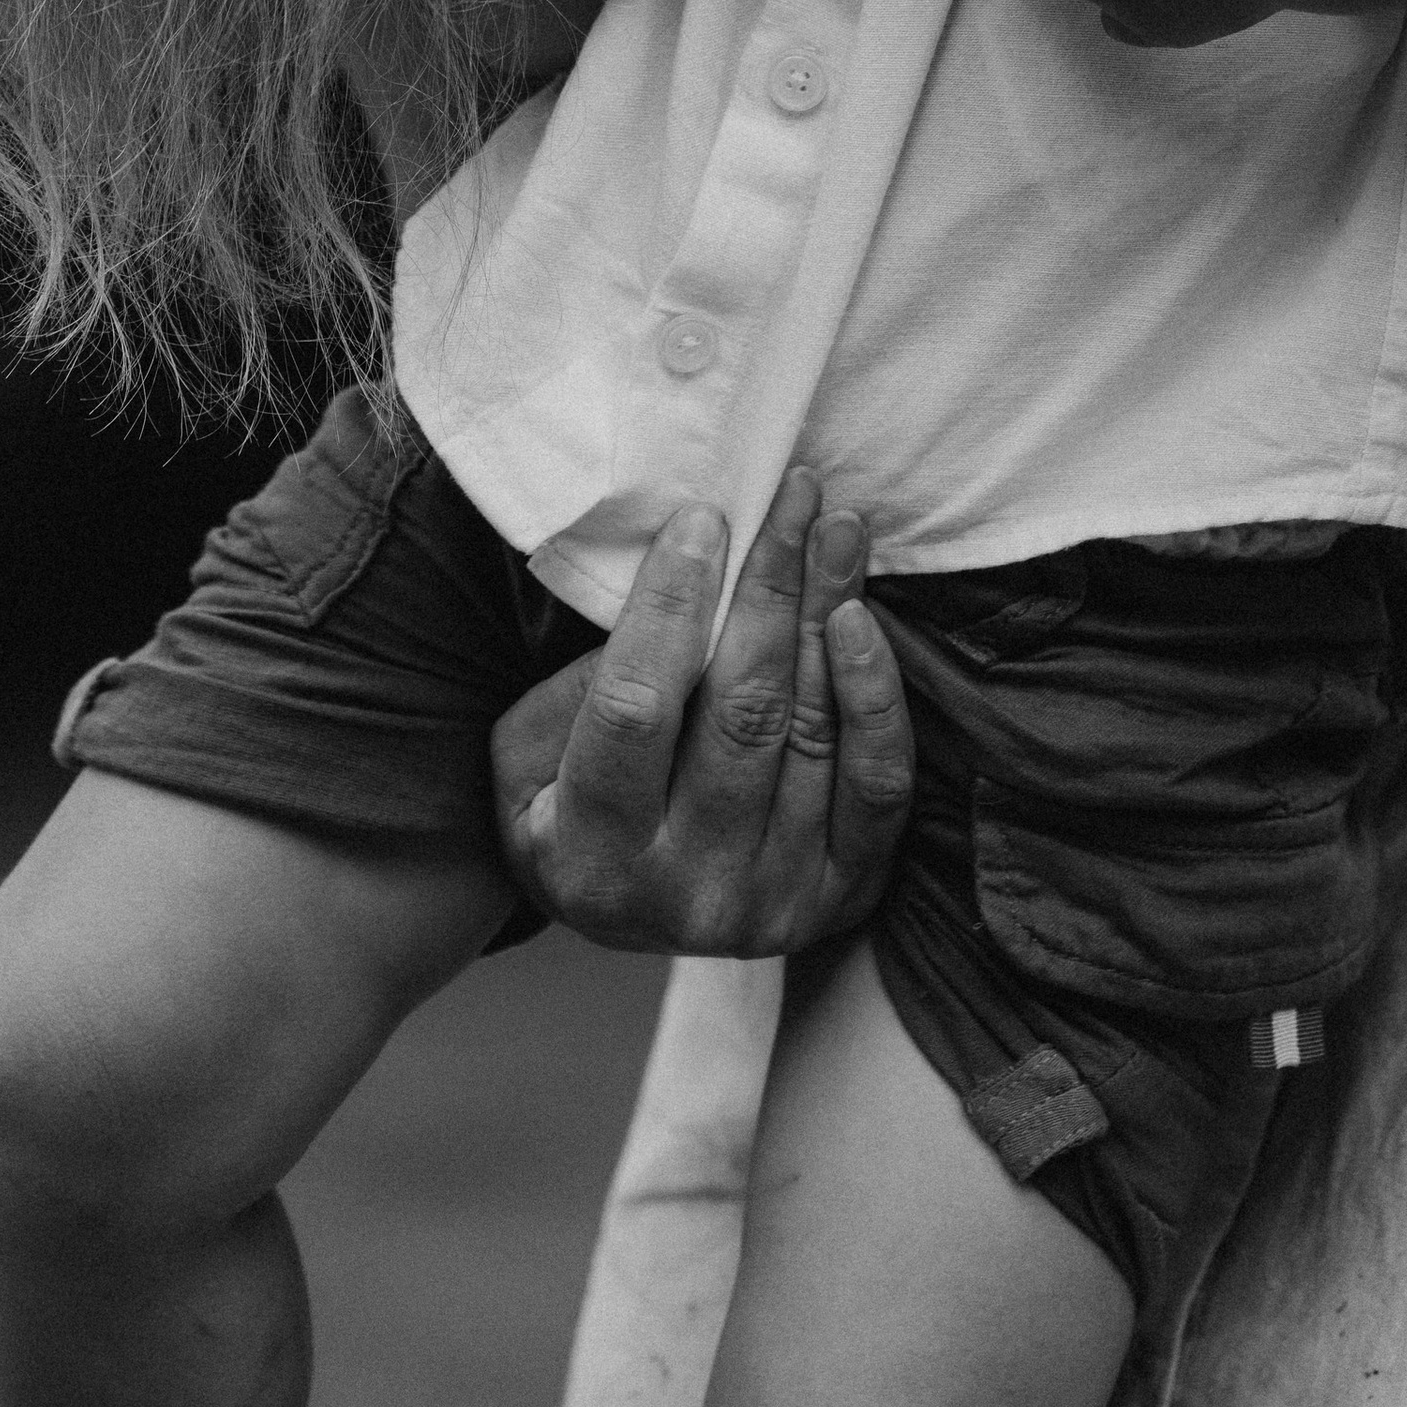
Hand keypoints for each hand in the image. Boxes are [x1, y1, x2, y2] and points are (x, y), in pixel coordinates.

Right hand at [488, 467, 913, 953]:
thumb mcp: (527, 746)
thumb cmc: (563, 798)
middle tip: (791, 496)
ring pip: (813, 735)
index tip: (701, 518)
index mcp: (592, 855)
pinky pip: (879, 787)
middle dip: (770, 587)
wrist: (625, 909)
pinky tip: (859, 620)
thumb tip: (680, 579)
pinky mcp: (841, 896)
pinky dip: (876, 698)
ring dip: (829, 611)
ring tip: (837, 528)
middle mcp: (689, 895)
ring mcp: (773, 904)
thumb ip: (586, 681)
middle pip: (742, 714)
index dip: (671, 605)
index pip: (637, 708)